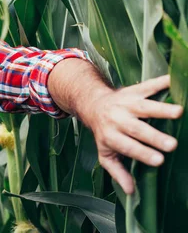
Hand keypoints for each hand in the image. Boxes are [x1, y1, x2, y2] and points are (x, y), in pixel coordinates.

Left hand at [83, 75, 182, 193]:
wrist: (92, 104)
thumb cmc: (104, 133)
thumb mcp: (105, 153)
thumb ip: (117, 171)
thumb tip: (131, 191)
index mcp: (111, 136)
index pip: (127, 146)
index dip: (142, 153)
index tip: (159, 161)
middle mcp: (117, 119)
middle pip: (136, 128)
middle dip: (153, 136)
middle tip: (172, 145)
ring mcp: (126, 103)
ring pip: (143, 106)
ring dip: (161, 109)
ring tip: (179, 112)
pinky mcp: (133, 90)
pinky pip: (147, 85)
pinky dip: (161, 82)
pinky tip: (174, 80)